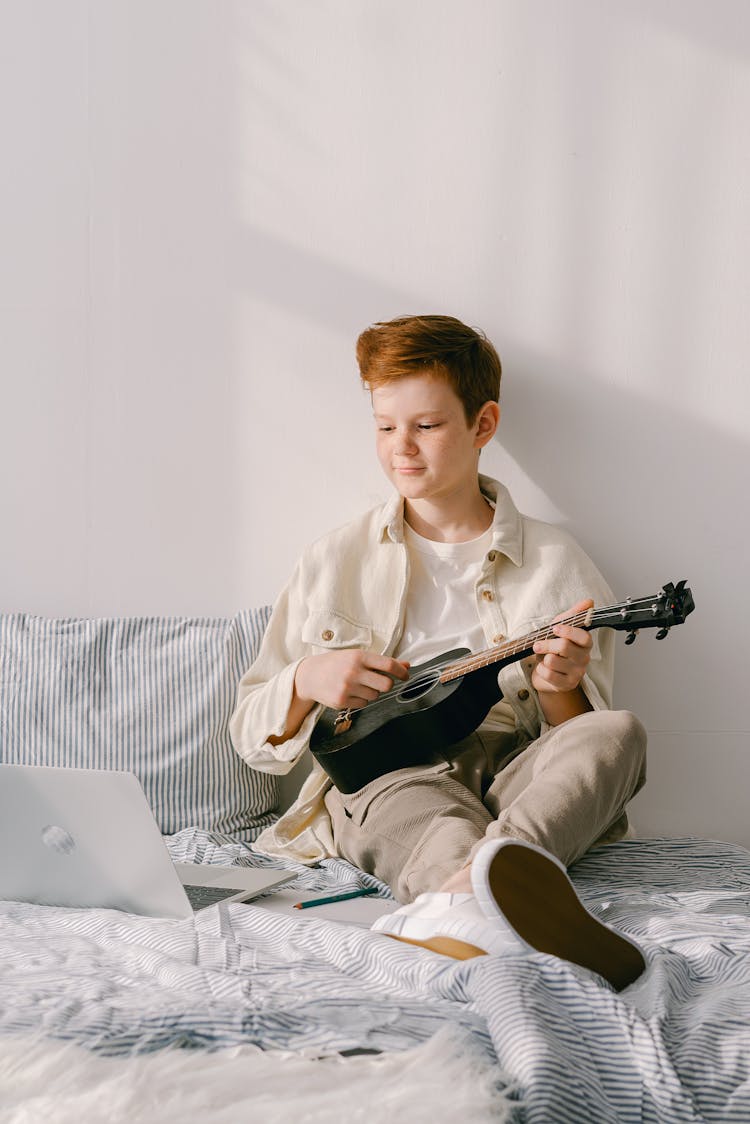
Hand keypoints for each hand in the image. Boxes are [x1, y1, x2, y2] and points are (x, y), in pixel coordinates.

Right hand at [295, 649, 409, 710]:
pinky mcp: (342, 701)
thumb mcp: (358, 657)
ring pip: (375, 696)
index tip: (405, 675)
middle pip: (386, 684)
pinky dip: (361, 700)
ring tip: (358, 685)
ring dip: (371, 692)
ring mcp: (347, 687)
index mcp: (359, 656)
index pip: (388, 665)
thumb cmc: (337, 663)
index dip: (401, 671)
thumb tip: (406, 665)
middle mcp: (353, 671)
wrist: (310, 675)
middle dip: (387, 685)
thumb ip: (382, 662)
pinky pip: (364, 704)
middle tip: (381, 682)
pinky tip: (350, 692)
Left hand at [531, 599, 593, 695]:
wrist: (547, 673)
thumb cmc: (554, 649)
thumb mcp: (561, 628)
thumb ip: (574, 615)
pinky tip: (544, 669)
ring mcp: (577, 673)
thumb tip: (589, 602)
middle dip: (546, 644)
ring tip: (544, 659)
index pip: (584, 637)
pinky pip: (548, 674)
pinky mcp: (567, 684)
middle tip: (537, 645)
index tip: (555, 628)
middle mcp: (585, 658)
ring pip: (553, 661)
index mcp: (586, 644)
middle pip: (564, 647)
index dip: (569, 631)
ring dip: (543, 659)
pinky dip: (541, 670)